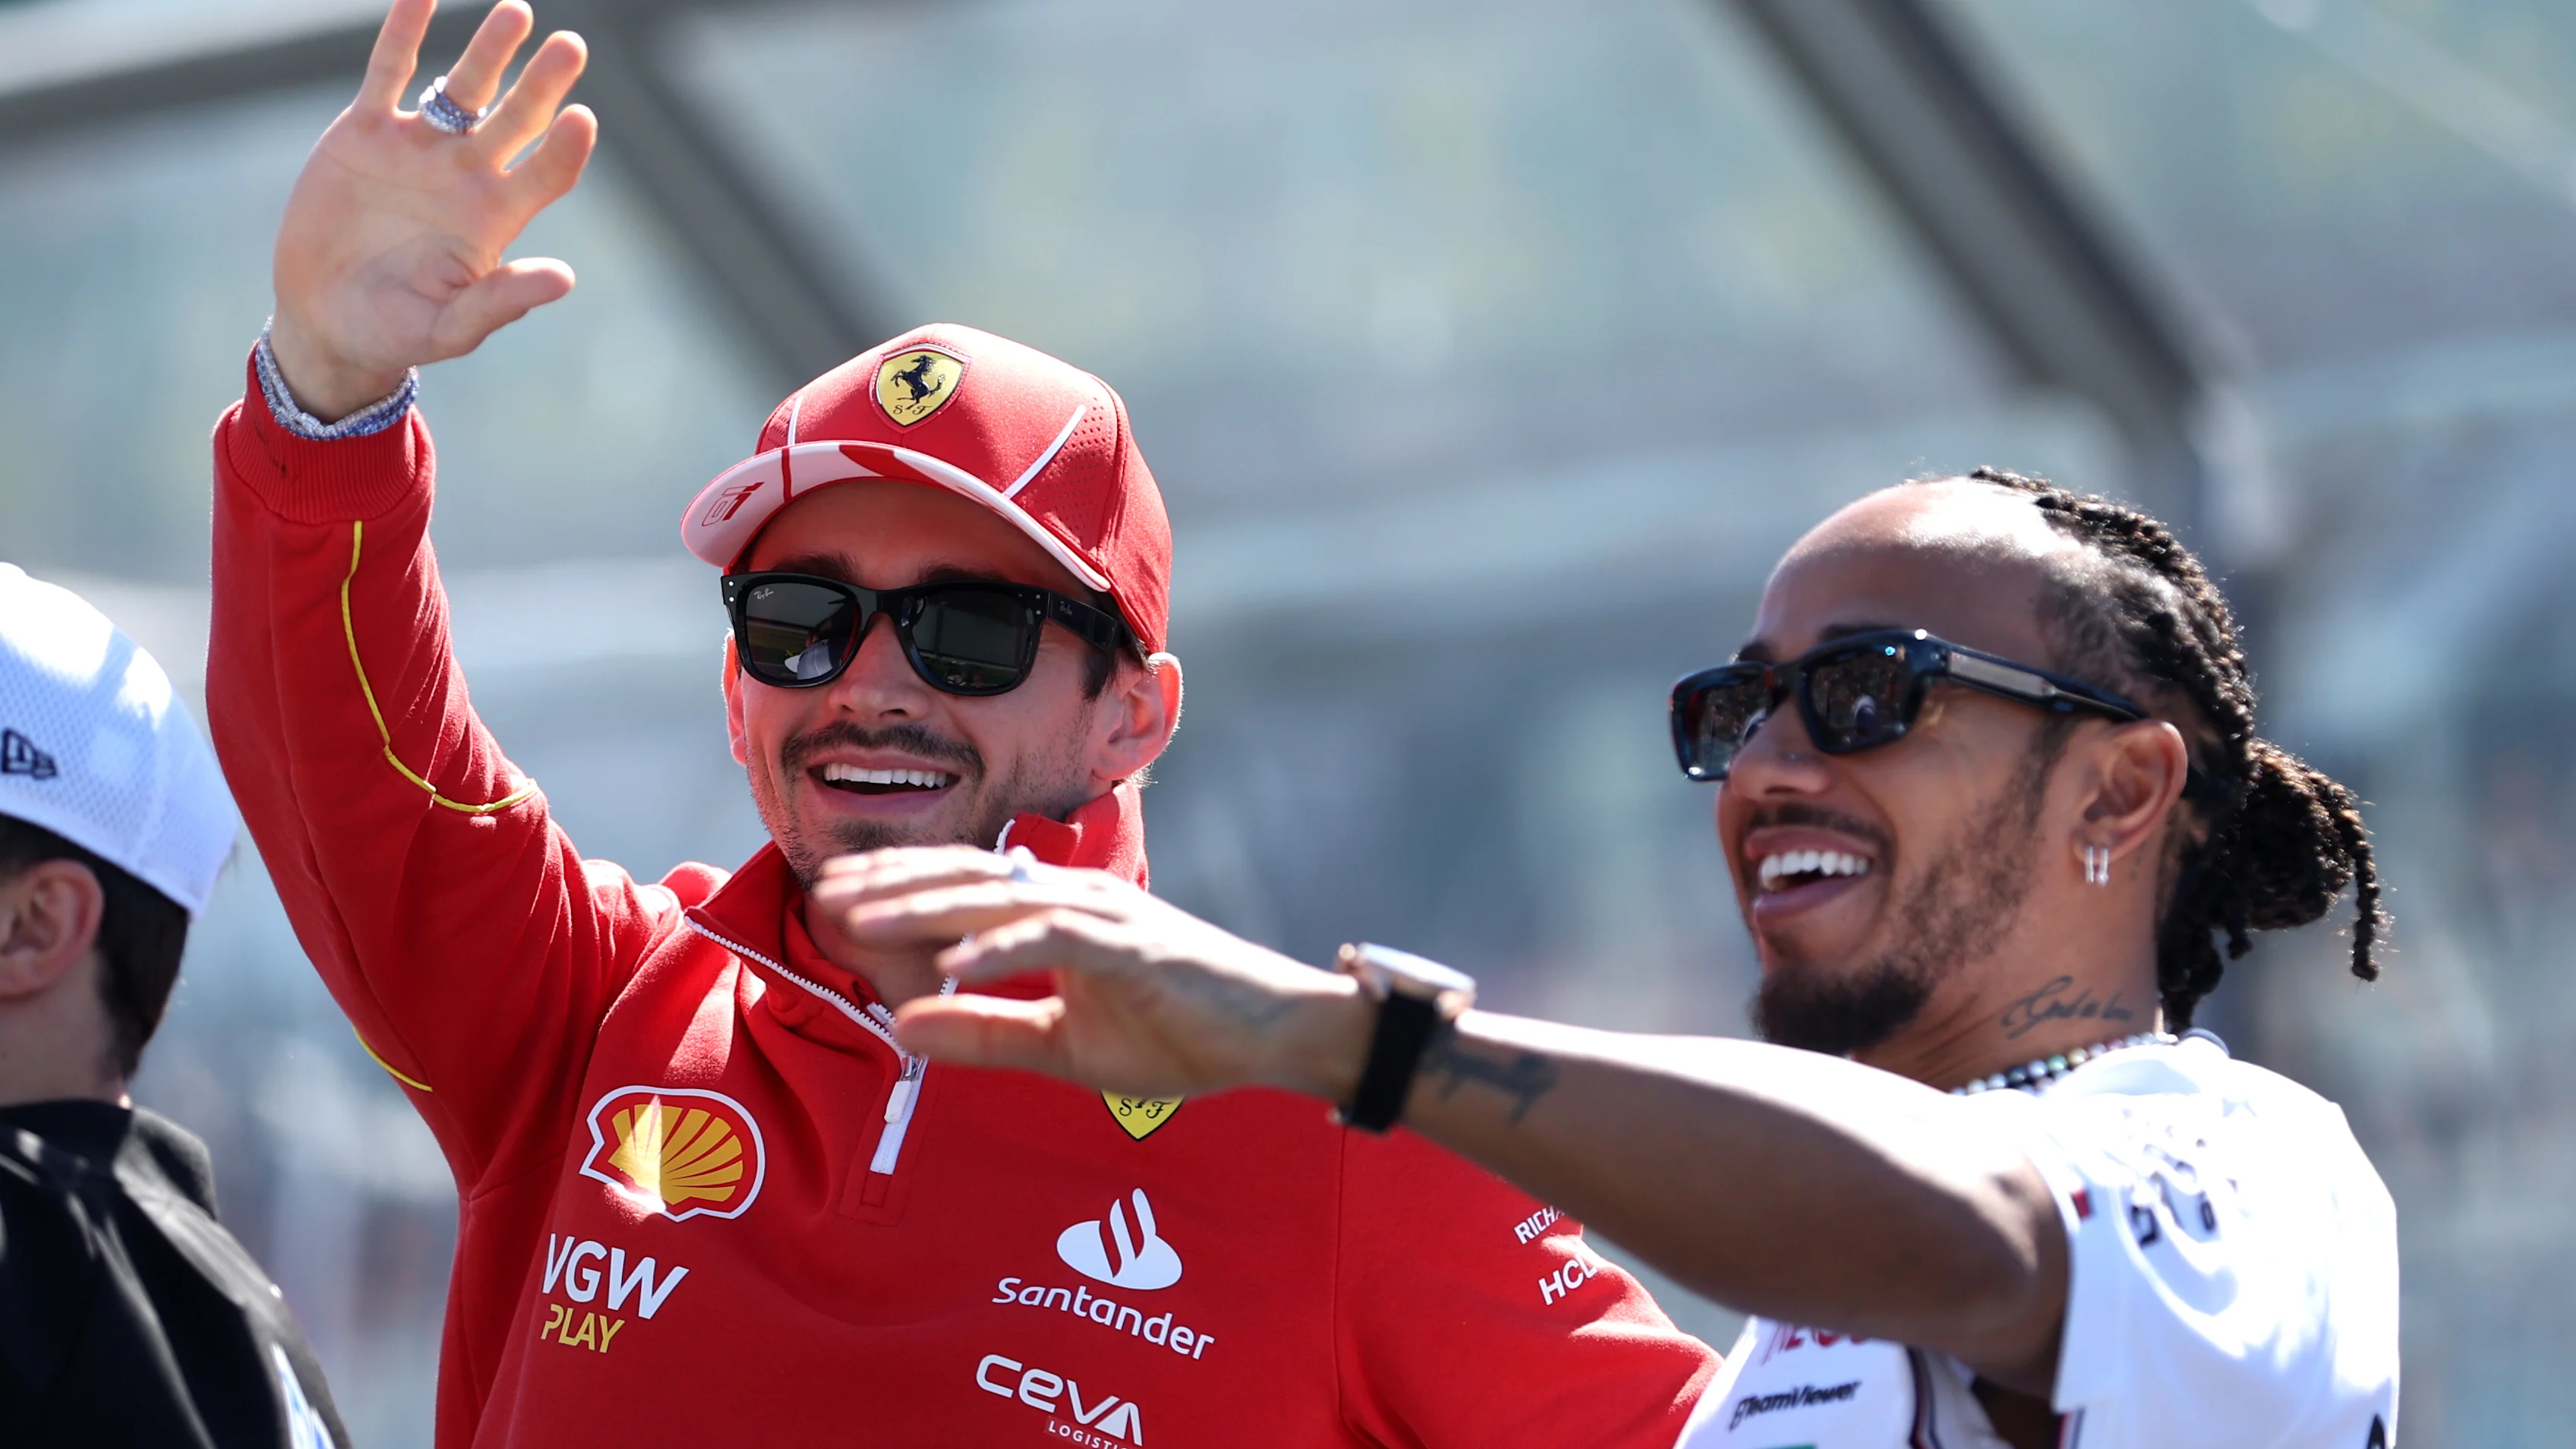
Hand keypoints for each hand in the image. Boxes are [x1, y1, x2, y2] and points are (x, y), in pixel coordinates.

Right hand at [269, 0, 596, 417]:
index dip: (565, 148)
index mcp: (494, 219)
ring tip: (517, 13)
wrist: (323, 320)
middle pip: (515, 119)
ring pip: (463, 88)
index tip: (583, 116)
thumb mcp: (448, 328)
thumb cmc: (394, 333)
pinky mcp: (365, 132)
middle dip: (542, 83)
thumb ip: (500, 301)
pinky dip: (403, 33)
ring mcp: (418, 148)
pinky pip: (388, 73)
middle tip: (572, 46)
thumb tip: (564, 278)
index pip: (545, 173)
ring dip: (490, 51)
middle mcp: (466, 175)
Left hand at [811, 847, 1371, 1101]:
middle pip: (968, 879)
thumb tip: (900, 1027)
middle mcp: (1075, 899)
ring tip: (865, 918)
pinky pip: (1057, 938)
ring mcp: (1106, 917)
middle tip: (824, 891)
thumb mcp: (1065, 1045)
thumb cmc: (1179, 1033)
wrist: (1273, 1034)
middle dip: (892, 884)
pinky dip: (1005, 947)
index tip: (833, 891)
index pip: (964, 887)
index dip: (898, 885)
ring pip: (1002, 897)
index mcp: (1058, 913)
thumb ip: (986, 1033)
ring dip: (928, 906)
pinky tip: (955, 963)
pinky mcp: (1135, 946)